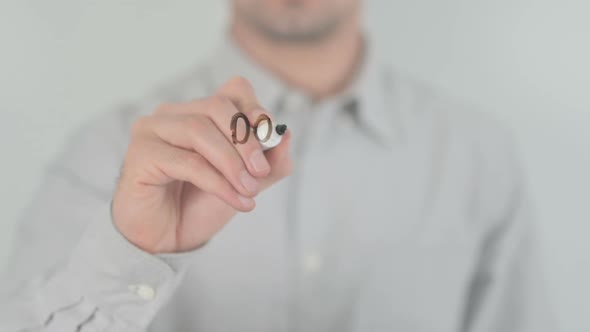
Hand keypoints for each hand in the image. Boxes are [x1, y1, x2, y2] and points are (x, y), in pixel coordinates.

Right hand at [111, 77, 291, 253]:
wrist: (166, 239)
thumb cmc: (200, 205)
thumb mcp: (245, 182)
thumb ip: (269, 162)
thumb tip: (287, 135)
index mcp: (198, 112)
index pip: (232, 90)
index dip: (255, 108)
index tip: (270, 137)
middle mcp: (172, 114)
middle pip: (217, 106)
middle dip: (246, 140)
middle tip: (261, 173)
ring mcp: (151, 130)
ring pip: (200, 130)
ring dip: (232, 163)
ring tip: (249, 191)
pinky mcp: (140, 154)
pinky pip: (187, 161)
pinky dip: (218, 182)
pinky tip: (235, 200)